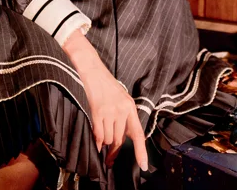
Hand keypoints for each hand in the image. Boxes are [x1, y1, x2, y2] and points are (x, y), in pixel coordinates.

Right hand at [63, 30, 148, 170]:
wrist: (93, 71)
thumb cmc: (107, 86)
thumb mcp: (121, 99)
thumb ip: (123, 117)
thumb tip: (121, 138)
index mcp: (130, 107)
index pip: (138, 133)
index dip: (141, 151)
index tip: (143, 165)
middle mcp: (122, 110)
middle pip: (120, 140)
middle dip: (115, 150)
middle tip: (110, 159)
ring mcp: (110, 111)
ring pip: (109, 139)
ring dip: (105, 144)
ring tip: (102, 142)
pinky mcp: (97, 111)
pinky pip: (99, 134)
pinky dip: (98, 141)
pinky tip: (97, 142)